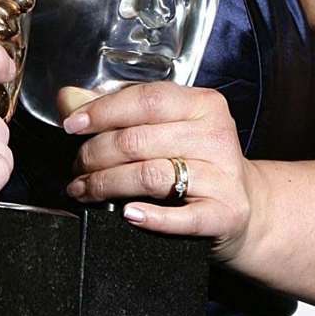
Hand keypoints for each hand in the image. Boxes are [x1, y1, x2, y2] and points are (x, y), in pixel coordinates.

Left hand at [64, 81, 262, 261]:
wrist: (246, 209)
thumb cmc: (197, 161)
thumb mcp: (164, 127)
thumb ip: (117, 110)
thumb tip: (69, 98)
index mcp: (201, 104)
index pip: (144, 100)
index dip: (102, 111)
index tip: (72, 125)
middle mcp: (215, 135)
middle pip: (138, 140)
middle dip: (95, 155)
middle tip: (76, 167)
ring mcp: (223, 175)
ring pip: (150, 176)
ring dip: (107, 185)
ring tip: (85, 190)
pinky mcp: (225, 213)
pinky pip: (181, 217)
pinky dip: (150, 217)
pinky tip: (129, 214)